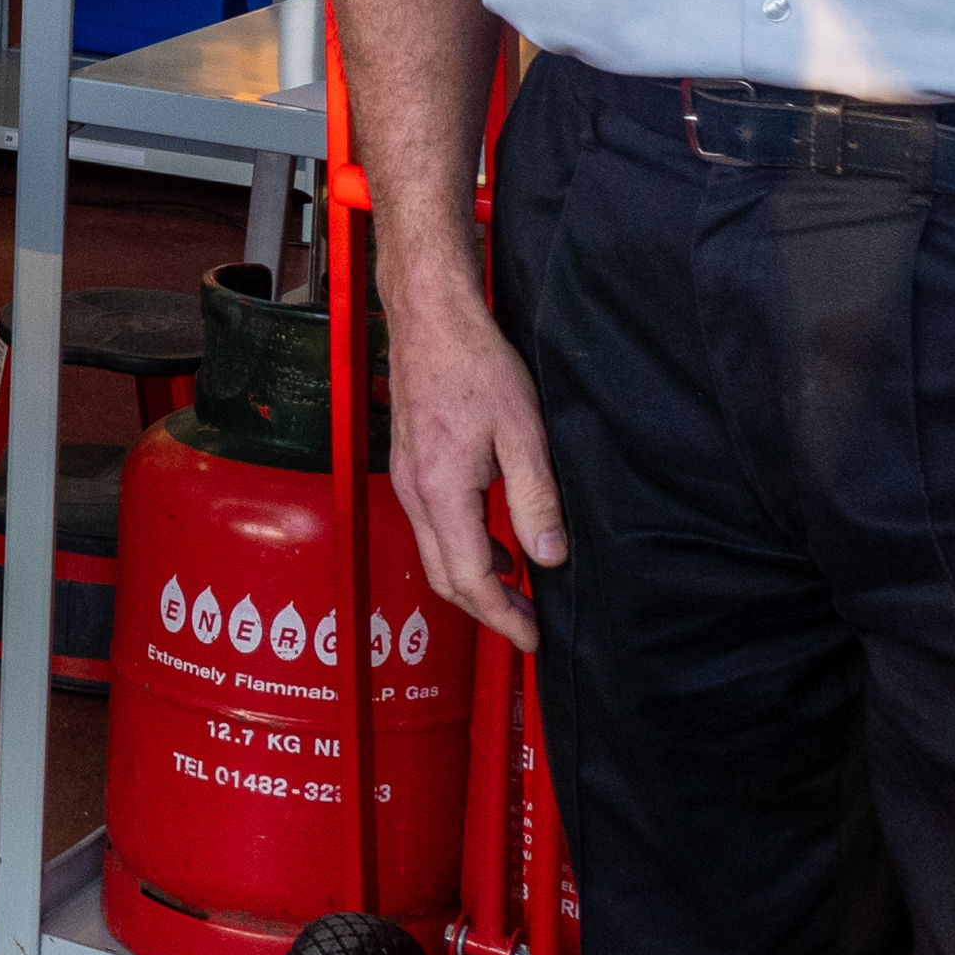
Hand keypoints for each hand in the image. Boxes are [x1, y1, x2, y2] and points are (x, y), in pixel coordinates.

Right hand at [382, 242, 562, 651]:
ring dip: (474, 579)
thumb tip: (549, 557)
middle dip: (487, 610)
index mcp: (442, 490)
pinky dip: (463, 548)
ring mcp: (406, 479)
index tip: (532, 638)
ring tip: (519, 591)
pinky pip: (432, 525)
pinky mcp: (409, 465)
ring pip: (435, 552)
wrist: (429, 317)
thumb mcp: (522, 431)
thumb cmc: (474, 363)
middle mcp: (414, 492)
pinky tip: (496, 541)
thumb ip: (535, 498)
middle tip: (528, 626)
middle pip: (444, 576)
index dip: (502, 616)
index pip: (469, 576)